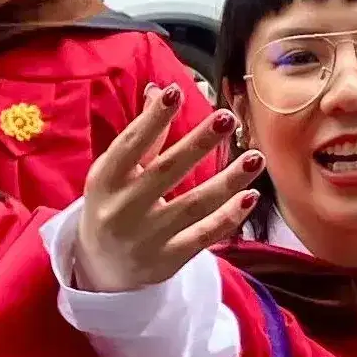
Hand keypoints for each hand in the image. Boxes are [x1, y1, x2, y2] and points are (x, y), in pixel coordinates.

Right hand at [71, 87, 257, 293]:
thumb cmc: (112, 204)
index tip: (174, 92)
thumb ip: (141, 136)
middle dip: (198, 144)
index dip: (152, 119)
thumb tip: (158, 90)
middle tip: (227, 117)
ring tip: (255, 157)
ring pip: (194, 206)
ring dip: (228, 181)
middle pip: (167, 172)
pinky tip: (250, 196)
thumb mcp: (115, 171)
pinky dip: (228, 217)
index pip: (130, 145)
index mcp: (106, 180)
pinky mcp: (169, 260)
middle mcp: (124, 209)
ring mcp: (147, 237)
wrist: (102, 266)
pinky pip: (204, 236)